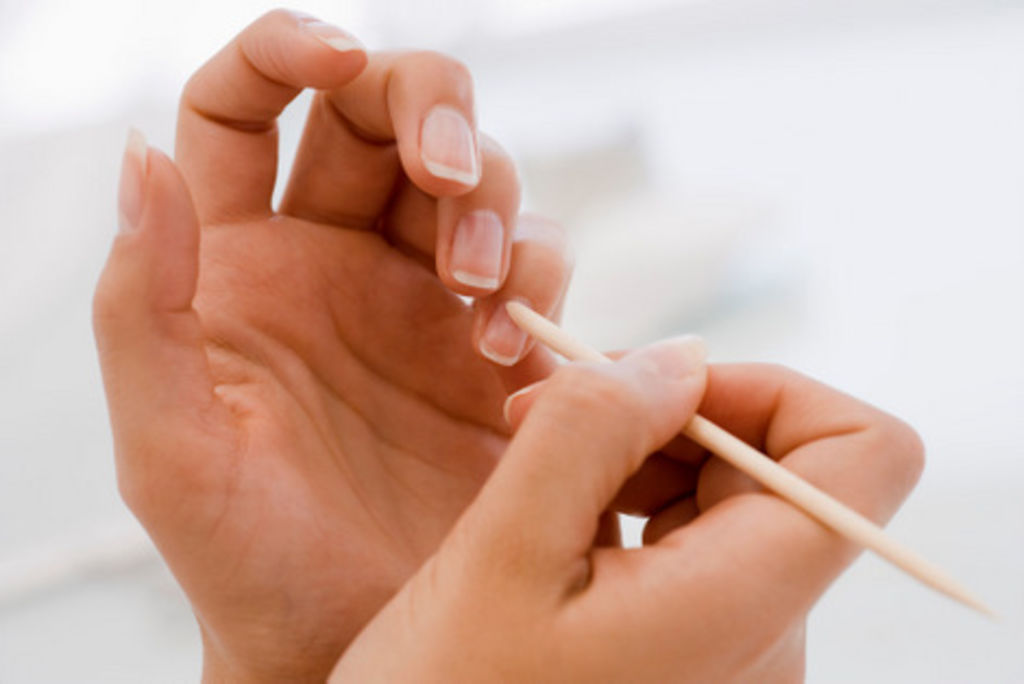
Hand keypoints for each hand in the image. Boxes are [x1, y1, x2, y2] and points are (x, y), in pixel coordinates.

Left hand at [93, 10, 571, 681]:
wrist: (356, 641)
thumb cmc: (248, 563)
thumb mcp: (169, 449)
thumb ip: (138, 306)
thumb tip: (136, 157)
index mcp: (233, 261)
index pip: (243, 104)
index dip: (286, 51)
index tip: (335, 56)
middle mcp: (330, 258)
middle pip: (382, 111)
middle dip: (428, 114)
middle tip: (450, 178)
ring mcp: (418, 294)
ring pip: (474, 177)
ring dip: (489, 210)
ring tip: (476, 302)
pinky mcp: (492, 339)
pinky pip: (534, 261)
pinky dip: (534, 280)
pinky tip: (504, 357)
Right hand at [331, 345, 923, 681]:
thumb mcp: (504, 550)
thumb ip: (594, 429)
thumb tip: (683, 358)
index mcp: (743, 611)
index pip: (864, 456)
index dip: (775, 393)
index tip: (659, 391)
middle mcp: (767, 636)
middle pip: (783, 467)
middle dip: (671, 414)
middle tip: (548, 414)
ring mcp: (733, 647)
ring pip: (728, 496)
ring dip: (638, 453)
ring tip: (537, 469)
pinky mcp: (695, 649)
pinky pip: (693, 539)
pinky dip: (629, 499)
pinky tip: (555, 516)